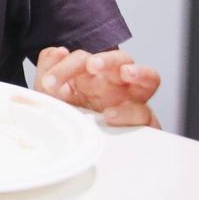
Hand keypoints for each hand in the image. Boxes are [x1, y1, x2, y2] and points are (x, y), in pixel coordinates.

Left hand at [35, 47, 160, 126]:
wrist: (76, 148)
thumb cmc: (67, 116)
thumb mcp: (51, 94)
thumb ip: (49, 70)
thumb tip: (58, 51)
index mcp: (91, 75)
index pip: (84, 58)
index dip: (65, 65)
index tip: (49, 82)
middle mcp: (113, 84)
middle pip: (120, 60)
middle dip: (108, 59)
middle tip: (91, 65)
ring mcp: (131, 101)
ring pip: (149, 78)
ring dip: (140, 72)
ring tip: (126, 73)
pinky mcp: (141, 123)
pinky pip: (144, 113)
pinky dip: (129, 112)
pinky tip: (109, 115)